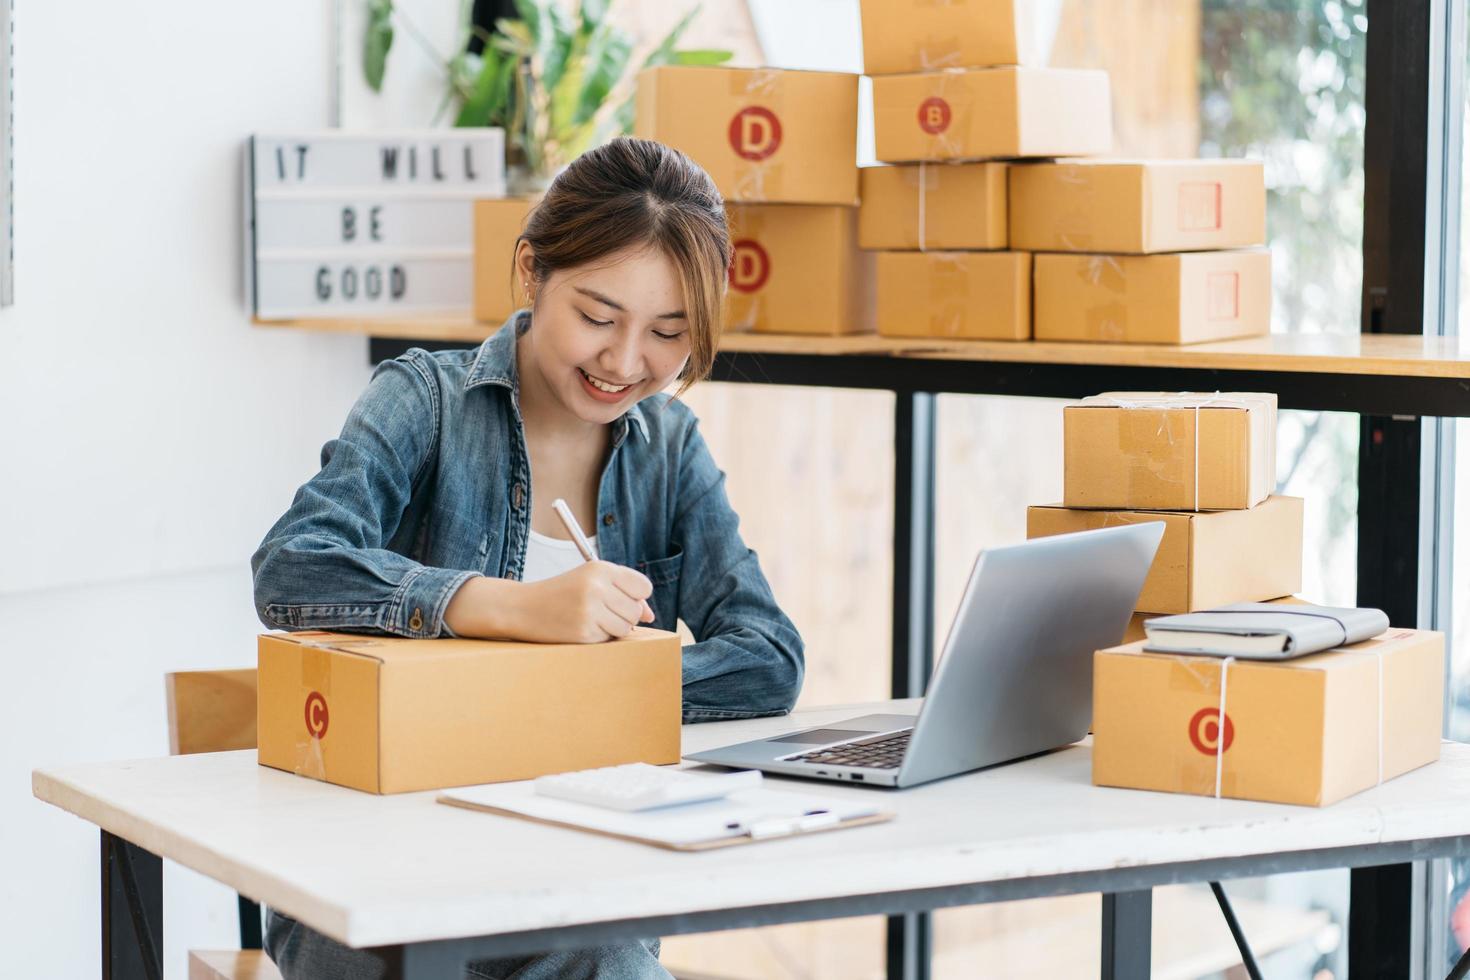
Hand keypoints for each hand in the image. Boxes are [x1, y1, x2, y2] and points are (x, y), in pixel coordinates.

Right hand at [522, 561, 655, 642]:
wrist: (522, 607)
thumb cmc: (561, 593)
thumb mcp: (591, 581)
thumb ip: (623, 593)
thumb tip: (650, 616)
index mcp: (600, 568)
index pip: (643, 586)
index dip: (637, 597)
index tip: (623, 599)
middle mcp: (597, 587)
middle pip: (636, 610)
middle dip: (624, 615)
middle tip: (601, 610)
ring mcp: (590, 610)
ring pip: (625, 627)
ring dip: (613, 628)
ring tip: (591, 618)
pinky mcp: (583, 631)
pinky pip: (608, 639)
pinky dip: (598, 636)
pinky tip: (580, 627)